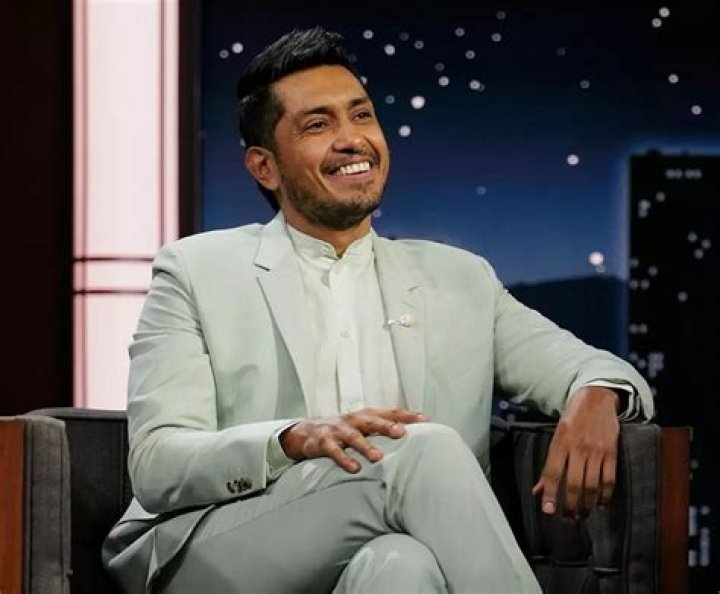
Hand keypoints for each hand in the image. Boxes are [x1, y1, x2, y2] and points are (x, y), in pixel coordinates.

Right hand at [279, 408, 430, 472]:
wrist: (307, 432)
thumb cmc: (344, 431)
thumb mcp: (364, 427)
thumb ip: (385, 431)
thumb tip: (416, 440)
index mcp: (367, 415)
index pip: (391, 412)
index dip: (408, 415)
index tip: (427, 421)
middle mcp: (355, 419)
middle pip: (373, 421)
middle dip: (387, 426)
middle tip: (402, 433)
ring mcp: (339, 430)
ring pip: (354, 437)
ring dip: (366, 446)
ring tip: (378, 458)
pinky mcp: (324, 442)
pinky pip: (334, 451)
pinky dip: (344, 459)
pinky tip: (354, 469)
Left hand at [532, 387, 618, 518]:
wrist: (596, 397)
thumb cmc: (573, 418)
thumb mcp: (556, 435)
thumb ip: (549, 464)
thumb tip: (538, 490)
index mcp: (560, 442)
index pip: (553, 473)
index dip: (550, 494)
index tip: (548, 511)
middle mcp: (578, 447)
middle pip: (573, 484)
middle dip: (569, 506)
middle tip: (567, 519)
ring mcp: (596, 450)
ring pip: (591, 485)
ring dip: (586, 505)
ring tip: (582, 515)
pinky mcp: (612, 452)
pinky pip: (609, 479)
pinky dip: (605, 496)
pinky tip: (601, 504)